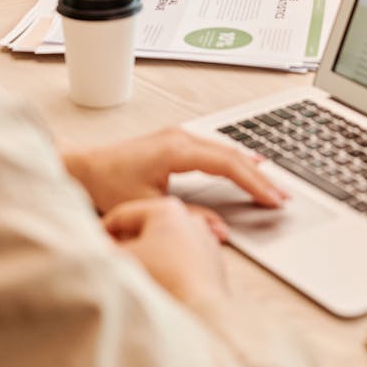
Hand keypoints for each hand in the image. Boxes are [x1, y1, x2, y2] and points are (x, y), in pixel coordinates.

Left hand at [62, 126, 286, 214]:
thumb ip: (186, 218)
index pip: (227, 164)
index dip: (254, 183)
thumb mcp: (148, 207)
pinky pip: (214, 149)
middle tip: (284, 196)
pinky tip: (249, 164)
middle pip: (231, 154)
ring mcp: (178, 136)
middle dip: (260, 176)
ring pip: (224, 149)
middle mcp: (180, 137)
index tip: (273, 199)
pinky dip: (235, 160)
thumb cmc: (107, 184)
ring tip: (274, 184)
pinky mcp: (175, 141)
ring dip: (249, 167)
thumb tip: (219, 231)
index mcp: (176, 149)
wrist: (82, 166)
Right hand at [103, 196, 228, 306]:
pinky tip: (157, 283)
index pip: (123, 215)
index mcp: (165, 208)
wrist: (201, 310)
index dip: (102, 229)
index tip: (90, 242)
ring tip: (132, 273)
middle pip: (145, 227)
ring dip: (148, 254)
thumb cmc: (162, 278)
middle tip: (109, 258)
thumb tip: (97, 245)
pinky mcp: (213, 262)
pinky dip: (168, 266)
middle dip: (126, 242)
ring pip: (165, 243)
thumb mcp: (123, 258)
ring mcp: (204, 239)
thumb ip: (106, 248)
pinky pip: (182, 260)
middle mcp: (189, 217)